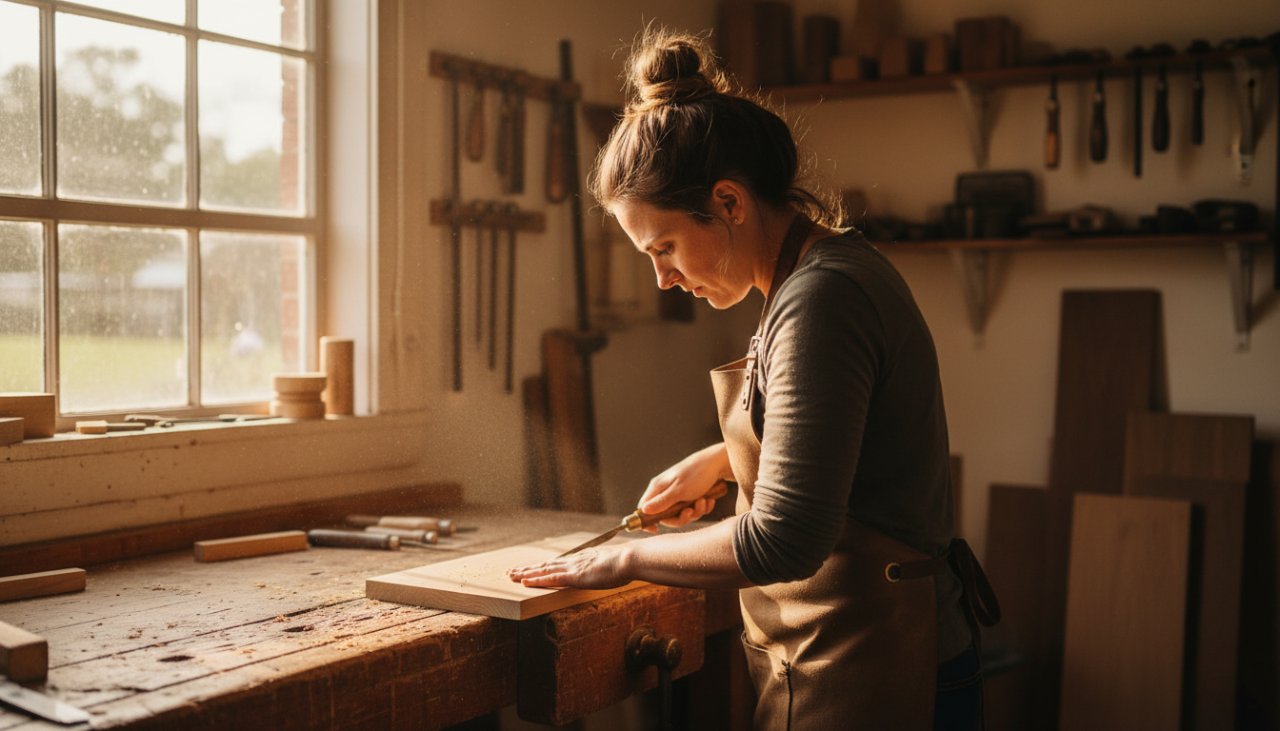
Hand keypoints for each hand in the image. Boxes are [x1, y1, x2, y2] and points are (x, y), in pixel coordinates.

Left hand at [507, 546, 630, 588]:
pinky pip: (550, 578)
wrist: (629, 559)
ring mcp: (573, 567)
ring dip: (526, 573)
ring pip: (543, 570)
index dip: (543, 567)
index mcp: (583, 559)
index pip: (558, 563)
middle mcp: (574, 561)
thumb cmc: (627, 564)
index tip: (532, 568)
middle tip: (512, 571)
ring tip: (511, 576)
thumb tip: (613, 571)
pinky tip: (525, 582)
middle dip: (528, 569)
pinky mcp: (574, 576)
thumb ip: (608, 568)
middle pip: (546, 565)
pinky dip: (536, 580)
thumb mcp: (615, 567)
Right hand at [637, 443, 731, 530]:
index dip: (647, 520)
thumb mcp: (679, 491)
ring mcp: (679, 494)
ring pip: (682, 514)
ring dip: (695, 511)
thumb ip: (661, 502)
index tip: (655, 530)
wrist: (718, 463)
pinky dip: (702, 507)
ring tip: (704, 501)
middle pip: (666, 516)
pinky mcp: (691, 496)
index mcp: (658, 487)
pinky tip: (709, 499)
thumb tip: (643, 511)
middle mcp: (666, 491)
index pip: (643, 508)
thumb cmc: (696, 474)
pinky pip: (694, 509)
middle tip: (691, 511)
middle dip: (681, 517)